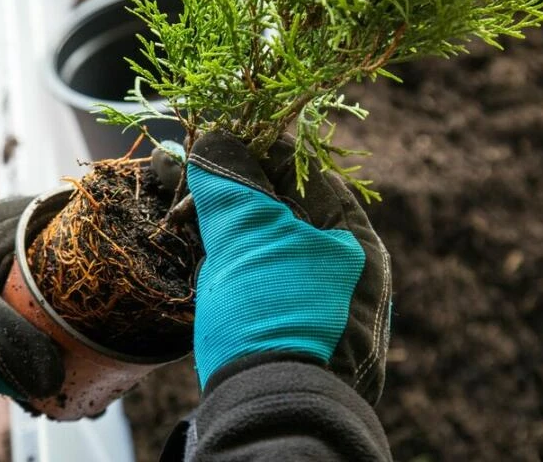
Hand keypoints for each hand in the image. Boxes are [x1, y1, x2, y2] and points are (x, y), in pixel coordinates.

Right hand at [155, 133, 391, 403]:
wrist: (271, 405)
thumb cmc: (271, 312)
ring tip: (190, 219)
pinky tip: (205, 256)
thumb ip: (234, 183)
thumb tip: (216, 138)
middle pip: (289, 207)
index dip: (263, 154)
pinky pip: (261, 272)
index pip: (309, 175)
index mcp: (351, 241)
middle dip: (240, 193)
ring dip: (231, 225)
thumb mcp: (251, 237)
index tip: (220, 144)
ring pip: (270, 241)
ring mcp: (318, 296)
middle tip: (196, 188)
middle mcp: (343, 268)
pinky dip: (233, 258)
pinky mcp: (290, 320)